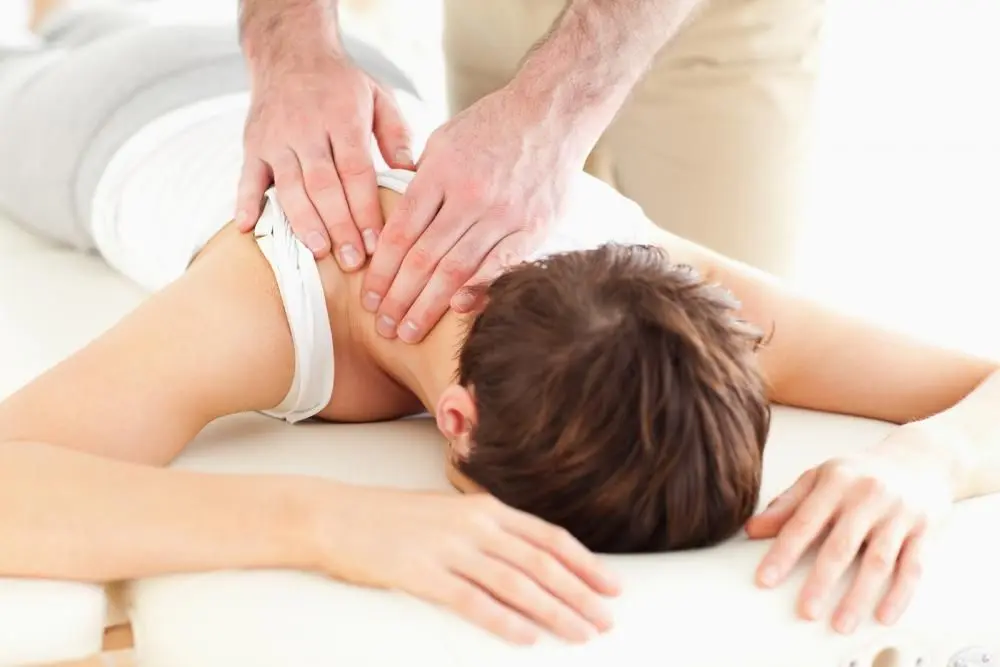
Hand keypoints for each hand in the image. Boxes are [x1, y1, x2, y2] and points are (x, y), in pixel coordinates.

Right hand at [236, 46, 413, 268]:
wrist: (290, 50)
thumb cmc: (342, 84)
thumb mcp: (379, 97)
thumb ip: (396, 136)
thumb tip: (413, 175)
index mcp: (342, 118)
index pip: (356, 171)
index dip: (365, 209)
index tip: (378, 242)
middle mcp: (307, 129)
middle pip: (324, 185)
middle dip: (340, 226)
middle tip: (354, 260)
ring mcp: (276, 138)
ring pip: (289, 187)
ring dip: (304, 222)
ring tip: (318, 251)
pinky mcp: (253, 144)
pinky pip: (247, 177)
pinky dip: (245, 202)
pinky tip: (247, 228)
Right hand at [318, 489, 619, 643]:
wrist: (338, 516)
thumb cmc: (395, 518)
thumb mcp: (449, 513)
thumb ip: (488, 530)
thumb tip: (527, 556)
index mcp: (485, 507)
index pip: (549, 536)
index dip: (585, 563)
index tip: (612, 586)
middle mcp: (475, 525)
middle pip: (541, 563)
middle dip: (580, 594)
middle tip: (608, 620)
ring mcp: (450, 548)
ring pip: (517, 584)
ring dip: (554, 612)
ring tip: (581, 634)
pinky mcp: (423, 574)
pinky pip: (473, 602)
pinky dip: (504, 622)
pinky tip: (526, 638)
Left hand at [361, 87, 581, 342]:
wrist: (552, 113)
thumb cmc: (492, 126)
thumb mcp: (444, 141)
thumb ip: (421, 183)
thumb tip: (396, 226)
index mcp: (442, 171)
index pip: (401, 232)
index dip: (382, 270)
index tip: (368, 298)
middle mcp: (471, 195)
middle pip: (425, 258)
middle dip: (399, 297)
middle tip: (384, 326)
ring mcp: (505, 213)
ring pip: (458, 269)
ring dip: (430, 305)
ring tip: (409, 331)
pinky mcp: (534, 226)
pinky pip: (501, 267)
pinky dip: (478, 290)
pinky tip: (458, 311)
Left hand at [745, 422, 957, 633]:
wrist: (918, 458)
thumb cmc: (859, 473)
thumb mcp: (820, 477)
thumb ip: (787, 504)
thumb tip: (752, 530)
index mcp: (835, 482)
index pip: (803, 522)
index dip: (783, 553)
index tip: (765, 580)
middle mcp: (867, 496)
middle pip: (841, 545)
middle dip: (821, 581)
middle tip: (805, 612)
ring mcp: (898, 514)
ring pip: (878, 561)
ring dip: (859, 596)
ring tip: (841, 624)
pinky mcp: (923, 531)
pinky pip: (912, 567)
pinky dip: (899, 594)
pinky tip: (883, 616)